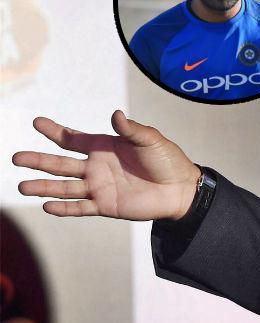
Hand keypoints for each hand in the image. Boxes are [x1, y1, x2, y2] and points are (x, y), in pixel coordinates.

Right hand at [12, 110, 199, 220]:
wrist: (180, 188)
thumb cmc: (167, 160)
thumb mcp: (150, 140)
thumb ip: (131, 129)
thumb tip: (115, 114)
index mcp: (106, 146)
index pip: (74, 139)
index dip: (55, 131)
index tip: (36, 122)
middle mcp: (97, 166)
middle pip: (62, 164)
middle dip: (39, 160)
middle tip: (16, 157)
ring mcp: (99, 187)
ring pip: (65, 188)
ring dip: (44, 187)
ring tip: (22, 187)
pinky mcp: (106, 206)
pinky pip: (80, 208)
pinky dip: (64, 208)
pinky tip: (46, 206)